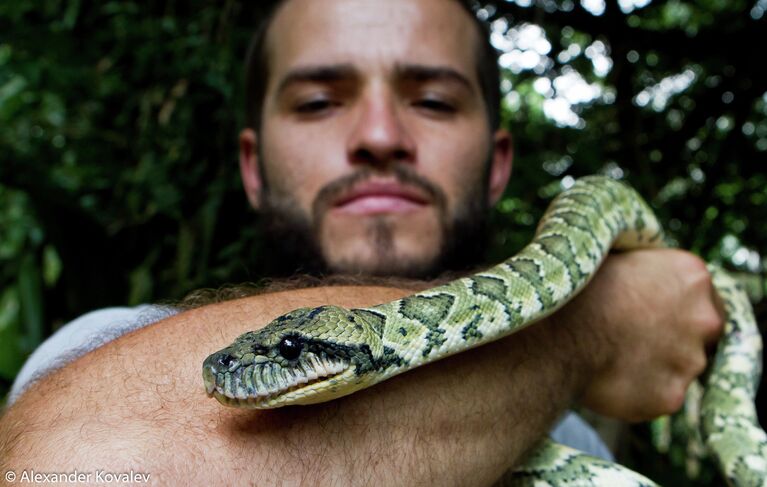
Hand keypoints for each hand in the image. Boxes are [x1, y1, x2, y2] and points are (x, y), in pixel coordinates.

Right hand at [557, 249, 723, 421]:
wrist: (557, 338)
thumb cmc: (574, 292)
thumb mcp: (612, 260)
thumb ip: (640, 269)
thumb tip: (636, 274)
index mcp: (691, 276)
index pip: (699, 292)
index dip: (673, 301)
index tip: (650, 307)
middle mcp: (703, 318)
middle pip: (701, 331)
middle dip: (673, 335)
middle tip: (634, 336)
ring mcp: (690, 361)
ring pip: (680, 366)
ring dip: (656, 364)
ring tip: (614, 358)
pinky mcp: (671, 397)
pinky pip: (659, 395)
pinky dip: (639, 391)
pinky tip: (610, 379)